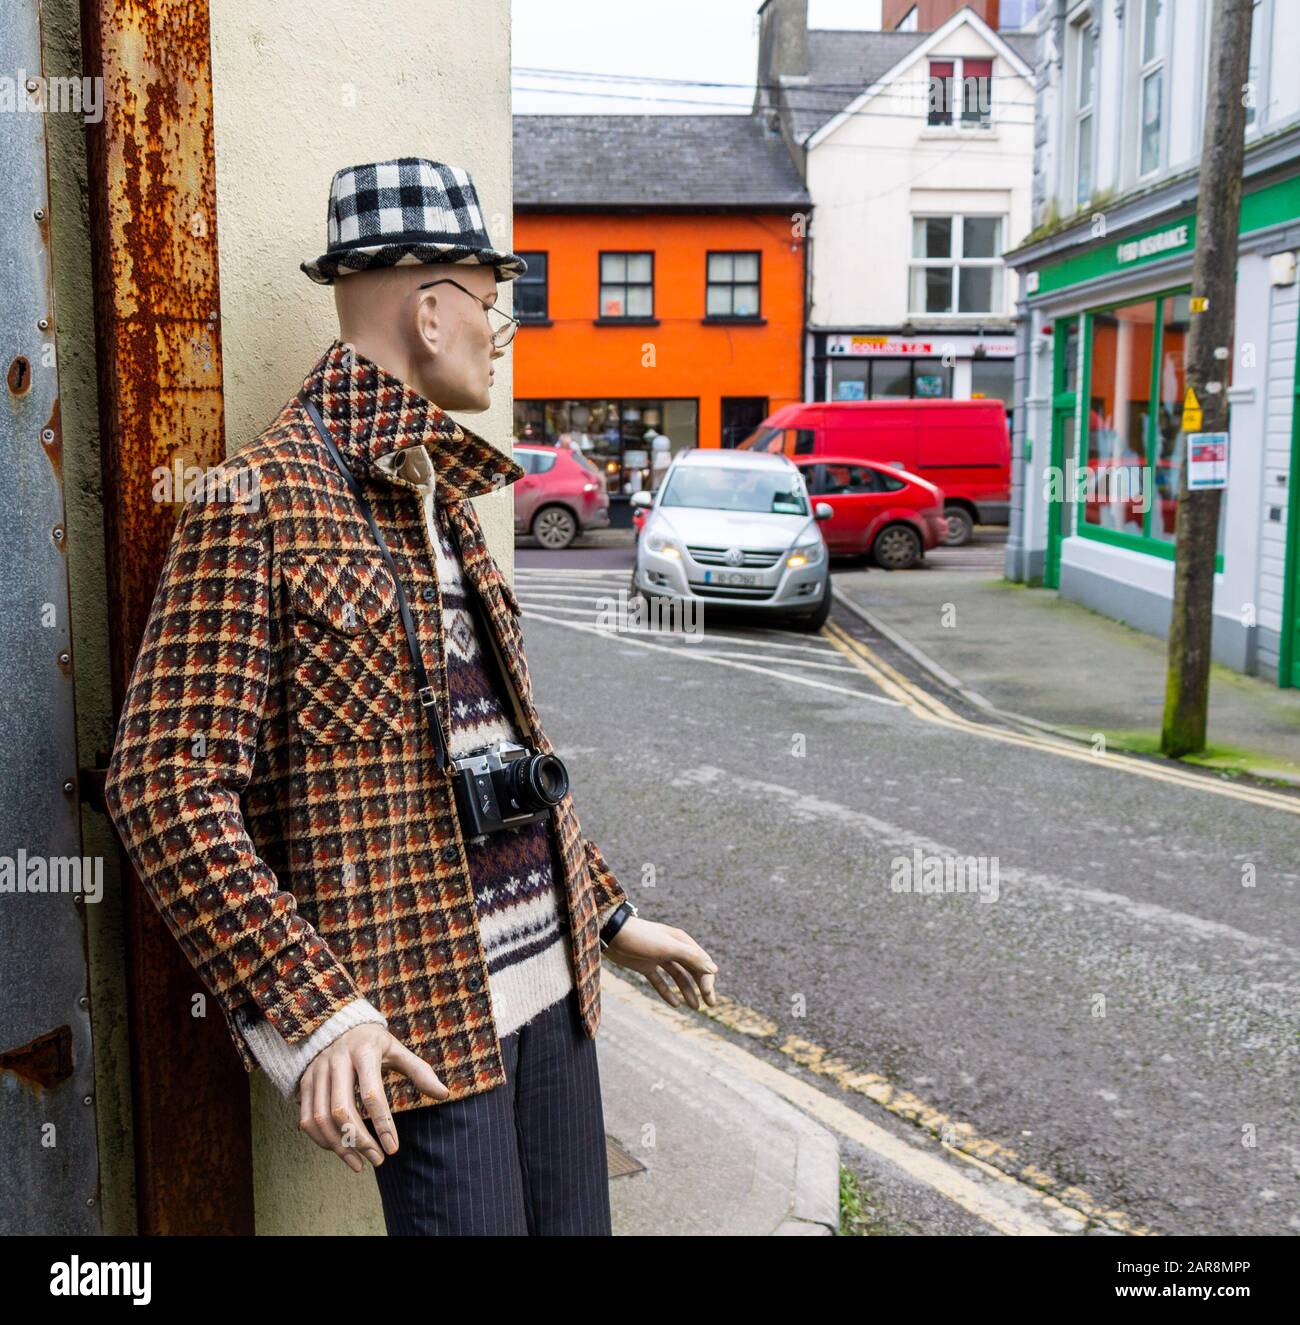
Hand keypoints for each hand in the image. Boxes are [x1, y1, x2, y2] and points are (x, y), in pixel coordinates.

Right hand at [298, 1023, 449, 1171]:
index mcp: (364, 1051)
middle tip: (378, 1160)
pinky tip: (340, 1149)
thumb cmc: (373, 1042)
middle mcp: (336, 1060)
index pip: (371, 1094)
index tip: (393, 1149)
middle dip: (359, 1141)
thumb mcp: (397, 1050)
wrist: (337, 1024)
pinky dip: (321, 1139)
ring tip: (360, 1163)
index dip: (383, 1124)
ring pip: (320, 1118)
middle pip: (341, 1109)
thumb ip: (420, 1071)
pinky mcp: (304, 1083)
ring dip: (339, 1146)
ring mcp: (316, 1072)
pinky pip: (306, 1118)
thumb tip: (444, 1094)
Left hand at [603, 916, 718, 1010]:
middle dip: (702, 986)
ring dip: (687, 991)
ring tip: (695, 1007)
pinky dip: (667, 992)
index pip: (702, 962)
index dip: (707, 979)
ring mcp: (658, 957)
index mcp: (681, 941)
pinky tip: (675, 1004)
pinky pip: (660, 981)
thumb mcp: (667, 947)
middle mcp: (672, 949)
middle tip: (710, 1004)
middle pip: (692, 969)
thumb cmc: (641, 937)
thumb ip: (690, 957)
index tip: (708, 995)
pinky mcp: (645, 965)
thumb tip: (713, 969)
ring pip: (678, 976)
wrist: (611, 934)